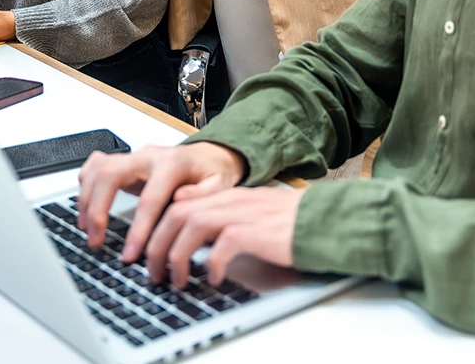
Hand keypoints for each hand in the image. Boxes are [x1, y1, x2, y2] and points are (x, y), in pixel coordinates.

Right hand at [77, 142, 245, 260]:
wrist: (209, 155)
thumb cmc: (213, 173)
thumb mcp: (220, 184)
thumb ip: (204, 194)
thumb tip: (180, 201)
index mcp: (172, 163)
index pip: (149, 199)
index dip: (137, 229)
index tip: (130, 254)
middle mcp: (148, 156)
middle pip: (111, 175)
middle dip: (98, 209)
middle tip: (95, 239)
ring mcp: (134, 156)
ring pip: (99, 168)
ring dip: (87, 199)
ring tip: (87, 229)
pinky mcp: (125, 161)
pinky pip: (97, 165)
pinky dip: (86, 184)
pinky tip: (85, 206)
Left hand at [146, 186, 302, 286]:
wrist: (325, 219)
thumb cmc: (291, 223)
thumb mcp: (250, 215)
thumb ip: (223, 219)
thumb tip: (194, 240)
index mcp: (227, 195)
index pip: (180, 202)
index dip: (158, 227)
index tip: (150, 252)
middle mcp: (231, 200)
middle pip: (177, 212)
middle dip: (158, 244)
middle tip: (153, 271)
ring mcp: (242, 213)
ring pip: (192, 224)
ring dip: (177, 255)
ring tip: (177, 279)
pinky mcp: (256, 231)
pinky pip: (223, 244)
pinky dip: (210, 263)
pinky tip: (211, 279)